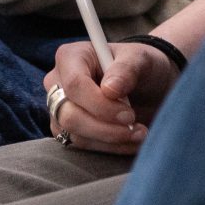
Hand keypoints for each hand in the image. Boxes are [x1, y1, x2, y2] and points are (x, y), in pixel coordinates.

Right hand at [44, 39, 176, 152]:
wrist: (147, 86)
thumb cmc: (140, 66)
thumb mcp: (141, 59)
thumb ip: (126, 69)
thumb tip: (110, 89)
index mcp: (71, 57)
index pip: (75, 85)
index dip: (100, 105)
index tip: (129, 115)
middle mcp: (58, 83)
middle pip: (70, 115)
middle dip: (105, 128)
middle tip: (136, 128)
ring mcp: (59, 109)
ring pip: (75, 135)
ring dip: (111, 140)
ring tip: (140, 134)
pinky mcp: (67, 130)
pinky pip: (82, 146)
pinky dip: (110, 147)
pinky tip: (131, 141)